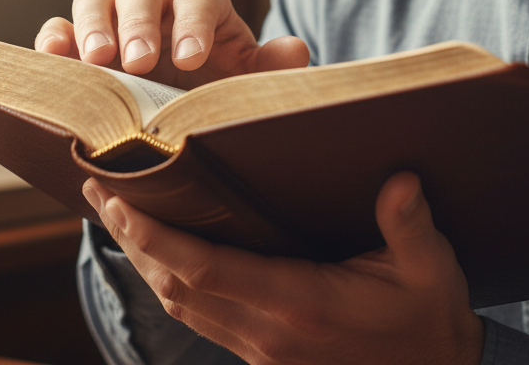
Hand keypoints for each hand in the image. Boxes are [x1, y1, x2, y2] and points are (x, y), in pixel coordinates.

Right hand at [34, 0, 308, 88]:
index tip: (193, 60)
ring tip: (97, 62)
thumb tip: (296, 50)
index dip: (195, 22)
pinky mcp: (76, 39)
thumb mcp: (247, 79)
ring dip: (94, 25)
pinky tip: (54, 59)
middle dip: (141, 24)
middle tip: (140, 63)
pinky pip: (60, 27)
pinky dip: (54, 37)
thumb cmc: (217, 84)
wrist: (180, 107)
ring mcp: (112, 15)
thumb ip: (271, 66)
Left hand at [83, 171, 484, 364]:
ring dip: (145, 260)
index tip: (122, 202)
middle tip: (99, 193)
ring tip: (119, 216)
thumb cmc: (428, 320)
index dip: (157, 237)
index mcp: (298, 304)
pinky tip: (165, 255)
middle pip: (176, 285)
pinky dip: (171, 281)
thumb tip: (399, 181)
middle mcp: (266, 331)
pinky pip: (200, 316)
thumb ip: (409, 225)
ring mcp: (261, 349)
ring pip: (181, 304)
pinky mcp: (264, 354)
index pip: (205, 269)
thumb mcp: (430, 270)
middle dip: (133, 239)